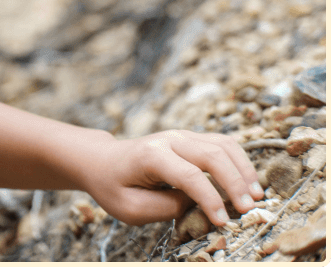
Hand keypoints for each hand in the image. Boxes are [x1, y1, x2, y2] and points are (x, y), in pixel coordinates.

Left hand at [83, 130, 263, 225]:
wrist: (102, 161)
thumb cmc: (113, 186)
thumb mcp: (131, 207)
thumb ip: (167, 207)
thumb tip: (200, 205)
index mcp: (150, 155)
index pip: (189, 176)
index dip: (210, 200)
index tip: (222, 223)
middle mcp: (168, 139)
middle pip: (212, 155)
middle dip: (234, 183)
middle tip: (248, 209)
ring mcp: (181, 136)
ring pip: (223, 145)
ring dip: (243, 170)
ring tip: (256, 196)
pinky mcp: (190, 139)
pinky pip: (222, 144)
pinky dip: (239, 162)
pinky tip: (248, 183)